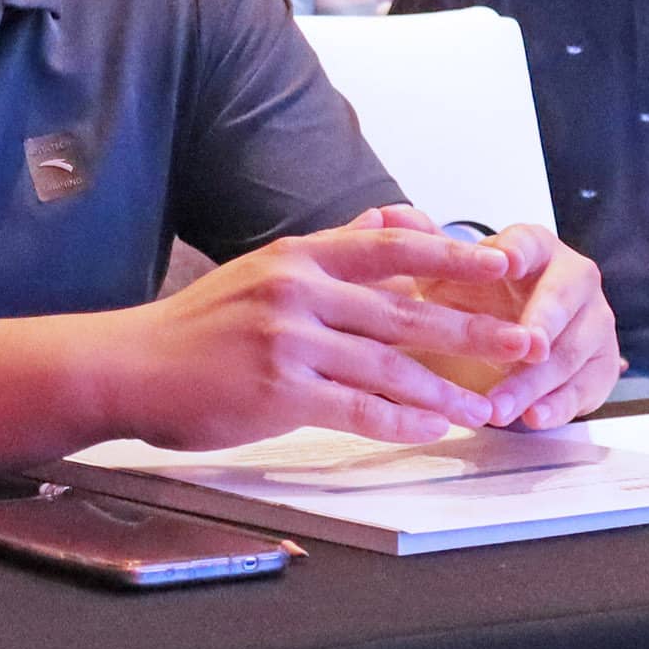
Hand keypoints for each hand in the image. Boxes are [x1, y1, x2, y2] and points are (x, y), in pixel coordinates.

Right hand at [104, 212, 538, 448]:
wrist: (125, 368)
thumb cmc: (192, 328)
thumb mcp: (260, 271)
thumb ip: (330, 248)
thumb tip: (390, 221)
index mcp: (295, 258)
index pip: (388, 249)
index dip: (449, 256)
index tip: (499, 261)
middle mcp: (295, 293)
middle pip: (403, 312)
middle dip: (472, 330)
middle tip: (523, 340)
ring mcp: (287, 344)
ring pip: (390, 367)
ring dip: (444, 390)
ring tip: (482, 404)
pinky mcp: (279, 392)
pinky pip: (359, 409)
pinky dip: (402, 421)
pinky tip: (430, 427)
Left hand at [435, 219, 622, 427]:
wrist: (506, 335)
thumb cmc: (476, 295)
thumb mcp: (446, 272)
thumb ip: (422, 244)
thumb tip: (388, 213)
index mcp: (536, 248)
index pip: (530, 243)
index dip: (518, 252)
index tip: (503, 261)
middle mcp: (574, 280)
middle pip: (565, 299)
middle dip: (545, 322)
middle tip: (526, 346)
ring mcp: (593, 324)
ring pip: (571, 352)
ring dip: (536, 381)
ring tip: (499, 405)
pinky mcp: (599, 366)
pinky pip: (584, 388)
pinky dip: (558, 405)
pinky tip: (532, 417)